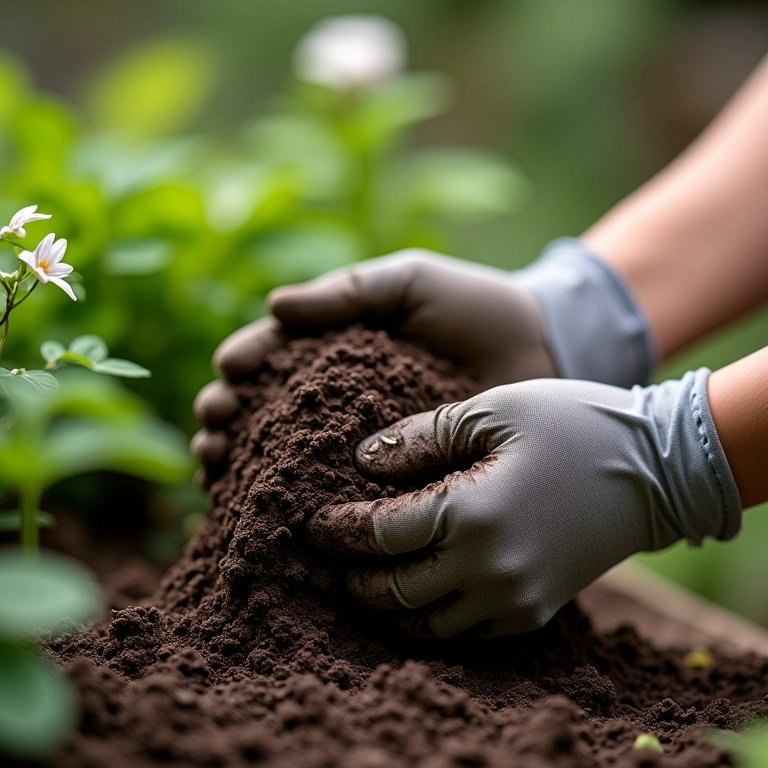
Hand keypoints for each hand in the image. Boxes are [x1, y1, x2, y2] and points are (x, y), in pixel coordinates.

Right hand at [192, 248, 557, 480]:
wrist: (541, 351)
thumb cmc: (474, 307)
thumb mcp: (409, 282)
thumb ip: (347, 293)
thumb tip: (274, 308)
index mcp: (338, 347)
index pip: (275, 355)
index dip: (244, 364)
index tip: (227, 375)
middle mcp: (340, 397)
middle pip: (267, 411)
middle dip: (230, 418)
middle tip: (215, 427)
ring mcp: (363, 440)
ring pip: (289, 456)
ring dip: (246, 463)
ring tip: (218, 469)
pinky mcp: (394, 477)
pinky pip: (340, 489)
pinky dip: (299, 499)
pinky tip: (265, 509)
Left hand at [306, 370, 739, 638]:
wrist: (654, 468)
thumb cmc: (572, 424)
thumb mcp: (491, 409)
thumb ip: (420, 436)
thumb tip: (364, 461)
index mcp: (472, 514)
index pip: (379, 534)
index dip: (338, 529)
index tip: (312, 522)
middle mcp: (489, 571)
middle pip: (393, 591)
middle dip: (350, 576)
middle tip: (325, 557)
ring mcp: (514, 599)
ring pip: (424, 625)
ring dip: (383, 607)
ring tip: (358, 581)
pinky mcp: (533, 610)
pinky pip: (465, 633)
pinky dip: (428, 620)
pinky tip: (414, 595)